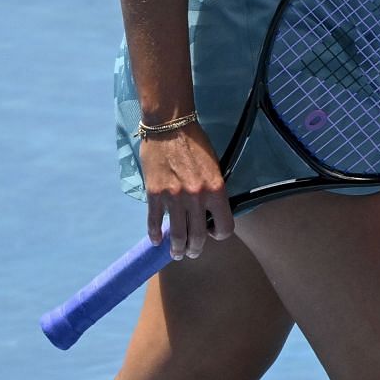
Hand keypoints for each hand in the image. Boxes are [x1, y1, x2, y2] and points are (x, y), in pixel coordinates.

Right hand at [140, 122, 233, 259]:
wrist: (170, 126)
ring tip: (176, 252)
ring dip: (177, 248)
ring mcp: (174, 198)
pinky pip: (155, 222)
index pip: (224, 227)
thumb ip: (213, 190)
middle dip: (195, 249)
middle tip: (192, 252)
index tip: (212, 233)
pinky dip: (155, 234)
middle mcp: (196, 198)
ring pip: (177, 235)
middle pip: (198, 236)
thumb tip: (210, 210)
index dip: (219, 234)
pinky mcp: (155, 194)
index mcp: (216, 190)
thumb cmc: (196, 142)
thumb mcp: (215, 165)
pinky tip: (156, 240)